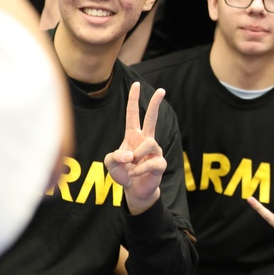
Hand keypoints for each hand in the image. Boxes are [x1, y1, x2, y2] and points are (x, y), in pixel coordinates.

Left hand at [105, 82, 166, 214]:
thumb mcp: (111, 164)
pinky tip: (135, 174)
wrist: (135, 190)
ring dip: (137, 155)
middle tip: (162, 90)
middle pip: (152, 118)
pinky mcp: (160, 163)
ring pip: (149, 143)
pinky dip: (139, 169)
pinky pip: (151, 162)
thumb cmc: (124, 173)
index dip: (134, 100)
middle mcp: (146, 140)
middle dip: (156, 104)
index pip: (133, 114)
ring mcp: (155, 151)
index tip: (136, 84)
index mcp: (133, 136)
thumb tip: (130, 155)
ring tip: (131, 166)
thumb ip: (114, 157)